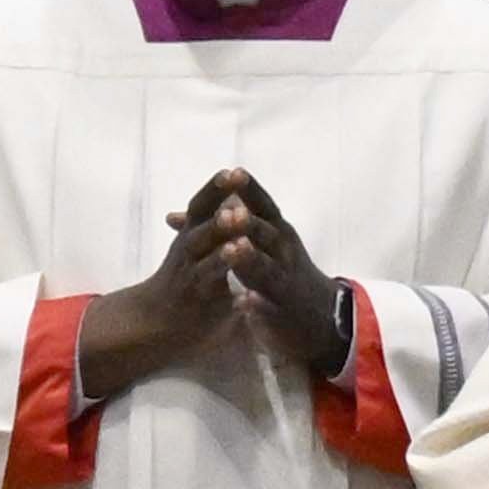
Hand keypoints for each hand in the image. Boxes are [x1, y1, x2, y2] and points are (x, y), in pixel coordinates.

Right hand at [77, 193, 251, 408]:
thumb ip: (208, 216)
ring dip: (223, 257)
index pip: (202, 206)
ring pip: (208, 267)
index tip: (234, 171)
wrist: (154, 317)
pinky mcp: (201, 307)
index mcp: (191, 233)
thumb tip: (227, 186)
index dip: (216, 189)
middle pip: (202, 232)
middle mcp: (188, 254)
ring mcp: (193, 281)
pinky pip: (219, 305)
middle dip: (220, 220)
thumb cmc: (180, 274)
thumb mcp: (191, 239)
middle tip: (238, 208)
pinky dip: (235, 303)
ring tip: (241, 247)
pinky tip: (248, 300)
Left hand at [203, 172, 353, 388]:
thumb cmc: (276, 272)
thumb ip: (221, 226)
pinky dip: (255, 304)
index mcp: (276, 232)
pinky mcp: (280, 311)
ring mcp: (283, 282)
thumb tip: (172, 216)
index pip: (263, 206)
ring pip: (267, 268)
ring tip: (236, 249)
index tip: (234, 172)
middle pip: (266, 233)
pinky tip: (243, 302)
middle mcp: (283, 252)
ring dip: (251, 258)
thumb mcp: (254, 244)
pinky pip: (267, 307)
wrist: (317, 316)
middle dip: (248, 222)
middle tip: (231, 212)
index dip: (250, 190)